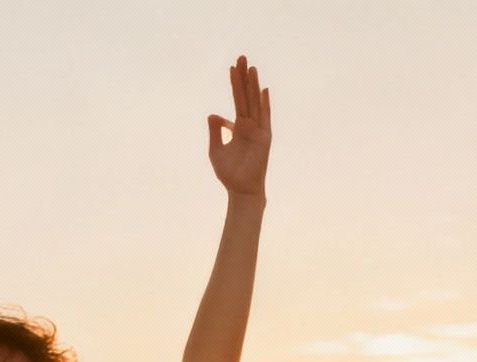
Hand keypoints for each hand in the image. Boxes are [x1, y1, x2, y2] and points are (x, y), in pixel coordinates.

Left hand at [208, 56, 269, 196]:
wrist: (240, 190)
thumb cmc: (229, 173)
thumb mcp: (215, 150)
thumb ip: (214, 132)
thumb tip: (212, 114)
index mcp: (238, 127)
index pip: (236, 100)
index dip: (234, 84)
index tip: (230, 68)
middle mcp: (249, 125)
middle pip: (245, 96)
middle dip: (243, 77)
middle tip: (240, 57)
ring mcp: (258, 130)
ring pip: (254, 102)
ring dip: (252, 85)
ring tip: (250, 67)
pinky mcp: (264, 138)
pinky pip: (264, 118)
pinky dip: (264, 104)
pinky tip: (262, 90)